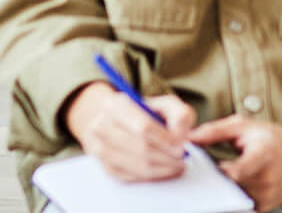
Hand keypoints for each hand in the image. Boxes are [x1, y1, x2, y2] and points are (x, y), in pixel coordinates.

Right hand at [64, 82, 195, 182]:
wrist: (120, 124)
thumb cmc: (147, 114)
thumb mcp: (166, 105)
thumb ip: (180, 114)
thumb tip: (181, 137)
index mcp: (116, 104)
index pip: (143, 126)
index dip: (165, 139)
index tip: (181, 146)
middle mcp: (101, 124)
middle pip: (139, 147)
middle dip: (166, 156)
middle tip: (182, 159)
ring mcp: (99, 147)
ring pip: (135, 164)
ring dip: (161, 168)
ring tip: (177, 166)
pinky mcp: (104, 166)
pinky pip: (130, 176)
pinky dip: (150, 176)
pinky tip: (164, 171)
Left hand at [188, 114, 281, 212]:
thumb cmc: (271, 138)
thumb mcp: (245, 126)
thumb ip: (215, 131)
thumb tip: (188, 138)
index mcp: (263, 155)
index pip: (237, 172)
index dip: (217, 173)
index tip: (202, 170)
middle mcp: (267, 180)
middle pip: (229, 188)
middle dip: (211, 184)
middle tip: (197, 179)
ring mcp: (267, 197)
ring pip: (232, 200)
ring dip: (218, 194)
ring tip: (209, 184)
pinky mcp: (265, 208)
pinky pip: (240, 207)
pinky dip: (229, 201)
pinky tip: (223, 191)